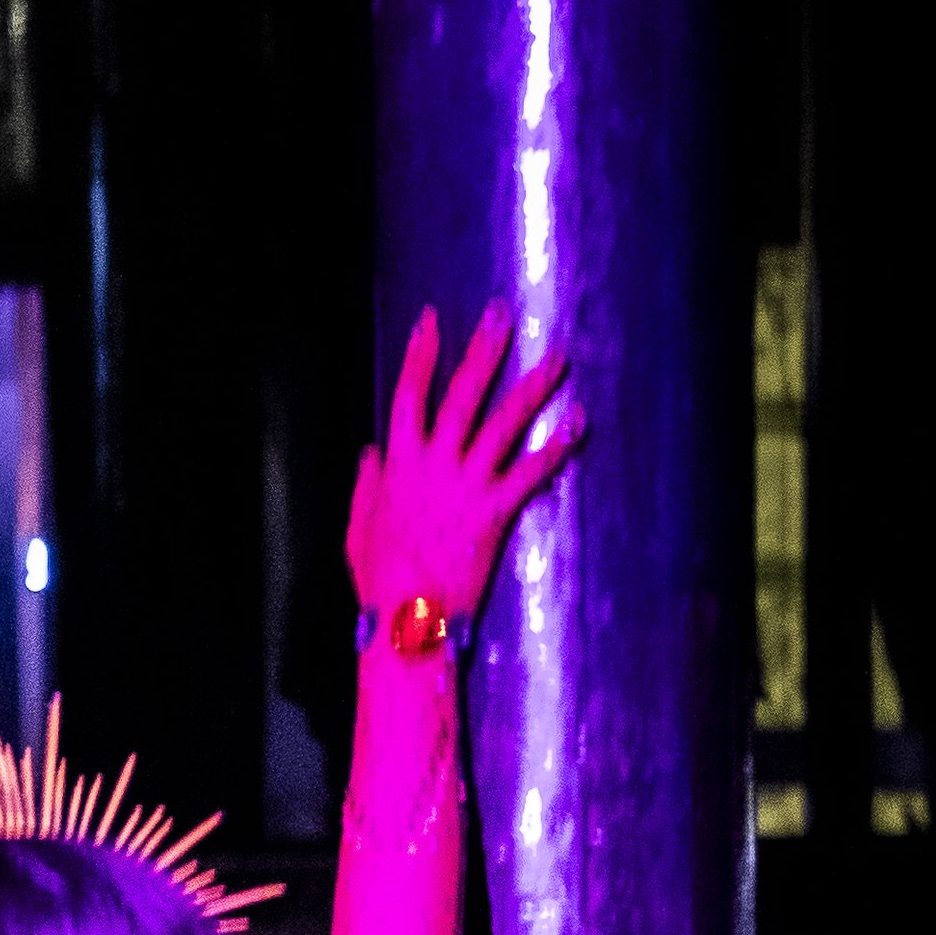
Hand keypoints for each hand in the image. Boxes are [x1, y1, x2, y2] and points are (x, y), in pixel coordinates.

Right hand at [345, 302, 582, 630]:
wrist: (407, 620)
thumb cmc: (378, 582)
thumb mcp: (357, 530)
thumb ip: (365, 486)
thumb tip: (370, 451)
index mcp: (398, 464)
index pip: (409, 395)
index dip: (420, 356)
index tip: (431, 320)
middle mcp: (434, 464)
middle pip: (462, 394)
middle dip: (483, 351)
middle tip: (504, 314)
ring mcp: (466, 485)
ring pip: (503, 423)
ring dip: (531, 387)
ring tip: (556, 357)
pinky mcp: (495, 510)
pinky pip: (531, 471)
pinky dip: (556, 445)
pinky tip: (578, 421)